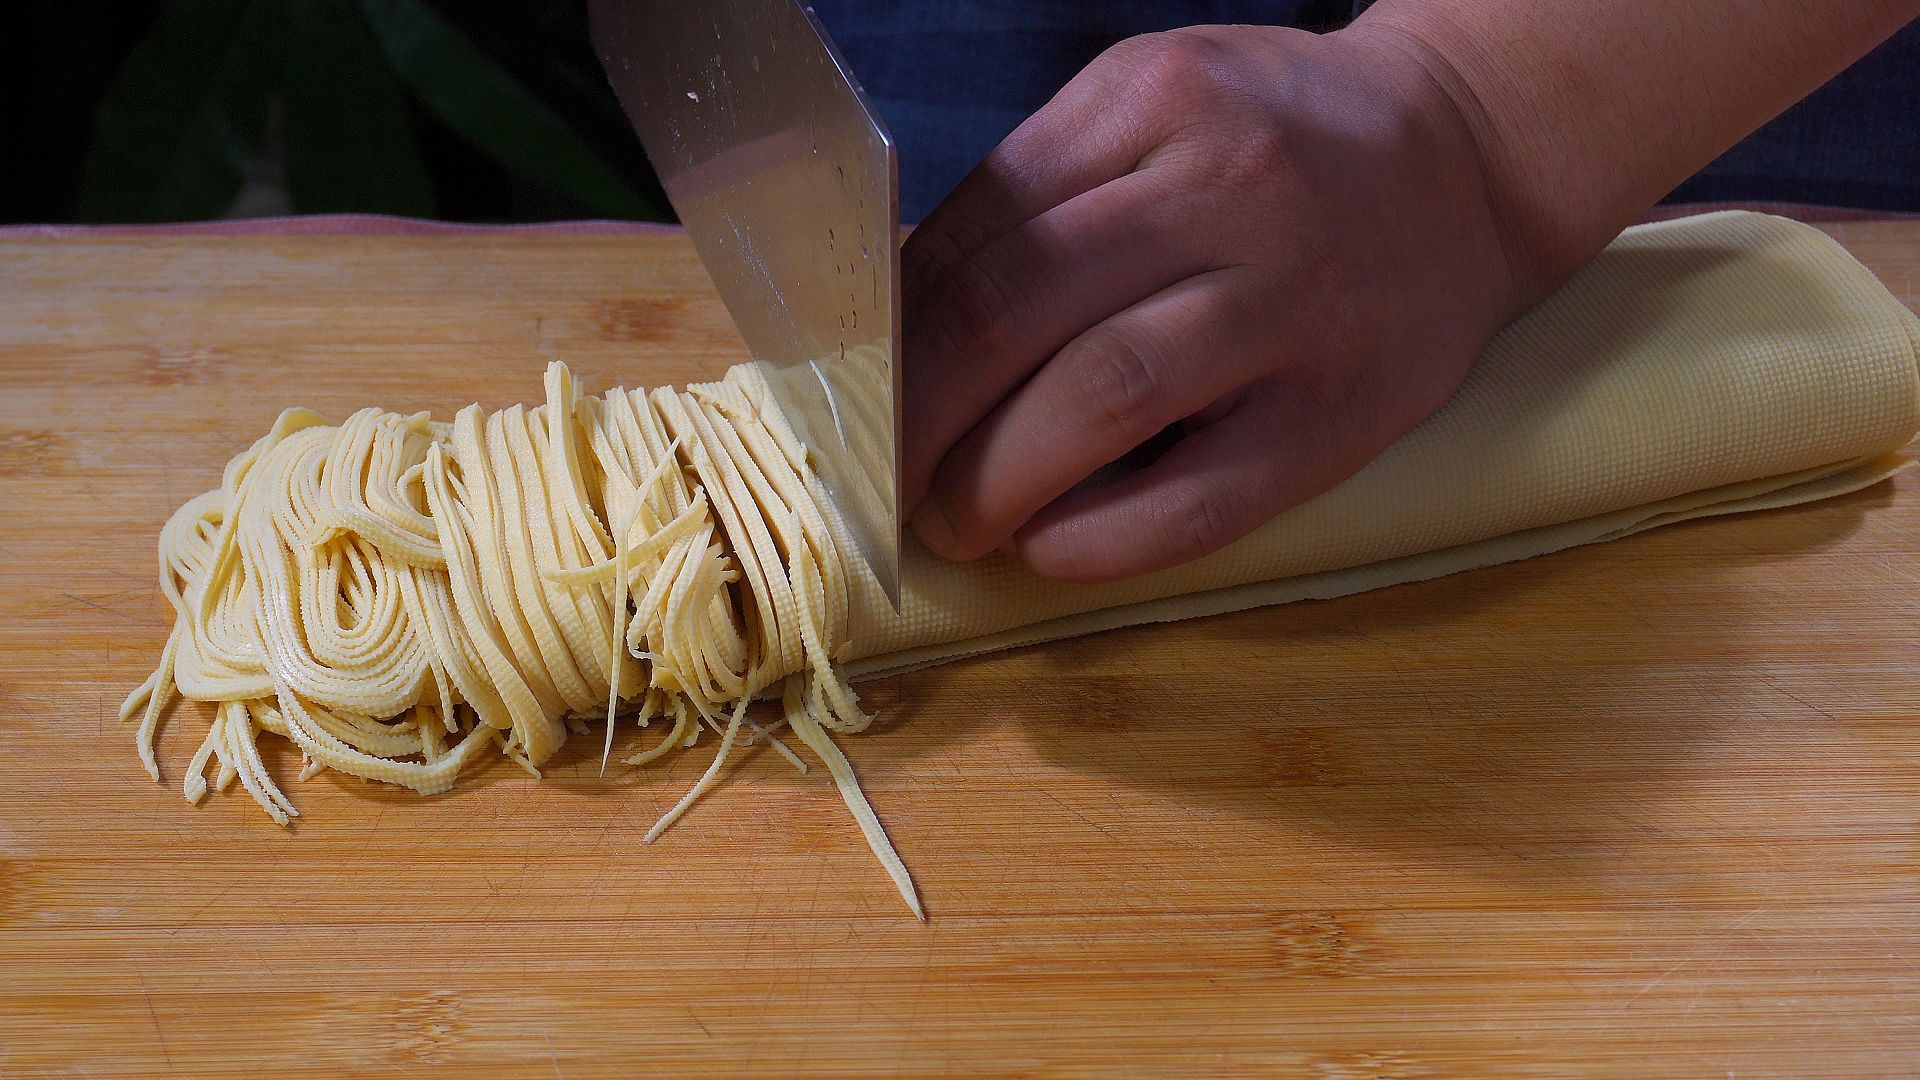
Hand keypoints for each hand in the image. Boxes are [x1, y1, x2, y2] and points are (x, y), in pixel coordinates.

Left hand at [900, 23, 1534, 582]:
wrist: (1471, 161)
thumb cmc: (1282, 141)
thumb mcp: (1157, 105)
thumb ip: (1042, 188)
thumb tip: (906, 311)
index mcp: (1154, 100)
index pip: (978, 227)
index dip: (898, 330)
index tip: (866, 389)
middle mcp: (1224, 190)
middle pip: (1016, 310)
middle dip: (922, 415)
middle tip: (892, 474)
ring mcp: (1291, 305)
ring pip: (1099, 397)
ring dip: (994, 479)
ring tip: (956, 521)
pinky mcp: (1339, 414)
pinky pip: (1197, 497)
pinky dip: (1099, 538)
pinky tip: (1046, 547)